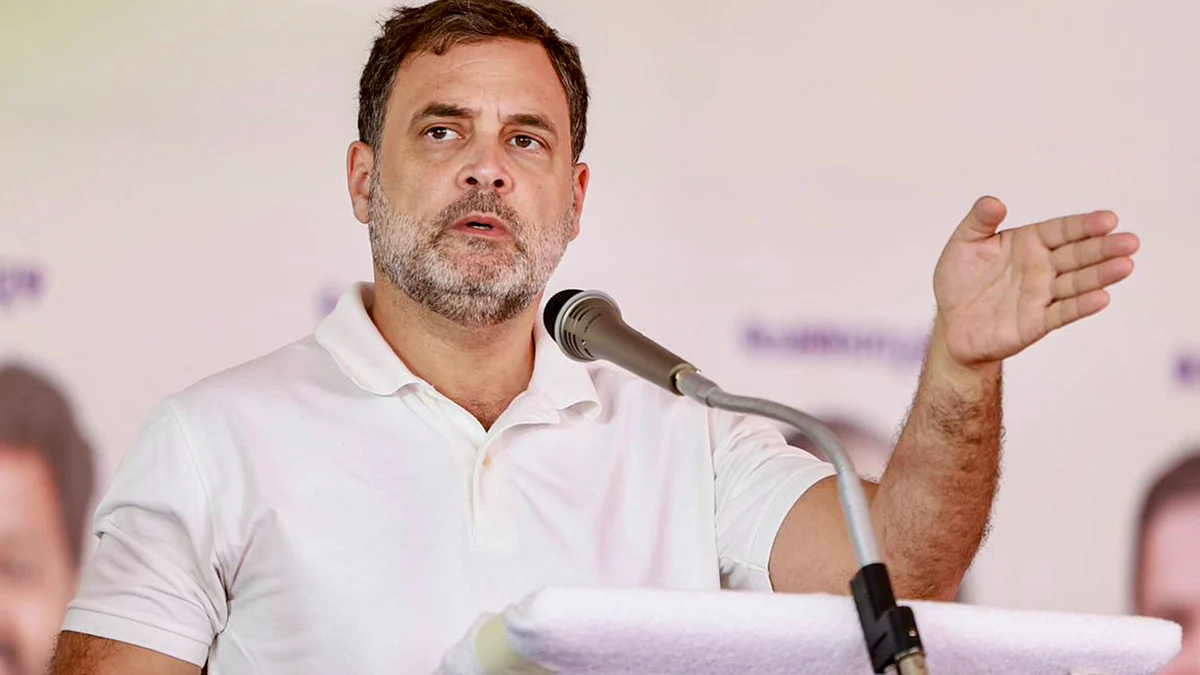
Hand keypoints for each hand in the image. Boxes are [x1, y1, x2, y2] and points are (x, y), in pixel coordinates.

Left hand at [933, 196, 1139, 366]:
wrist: (950, 323)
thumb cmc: (959, 280)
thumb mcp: (963, 244)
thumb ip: (979, 221)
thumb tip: (994, 202)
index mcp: (1029, 242)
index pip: (1062, 230)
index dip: (1084, 225)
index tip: (1109, 219)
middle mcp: (1042, 267)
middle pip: (1078, 254)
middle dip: (1104, 248)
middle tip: (1130, 241)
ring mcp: (1042, 295)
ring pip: (1077, 282)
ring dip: (1101, 275)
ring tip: (1126, 265)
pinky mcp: (1037, 322)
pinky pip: (1062, 312)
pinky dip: (1081, 306)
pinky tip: (1102, 298)